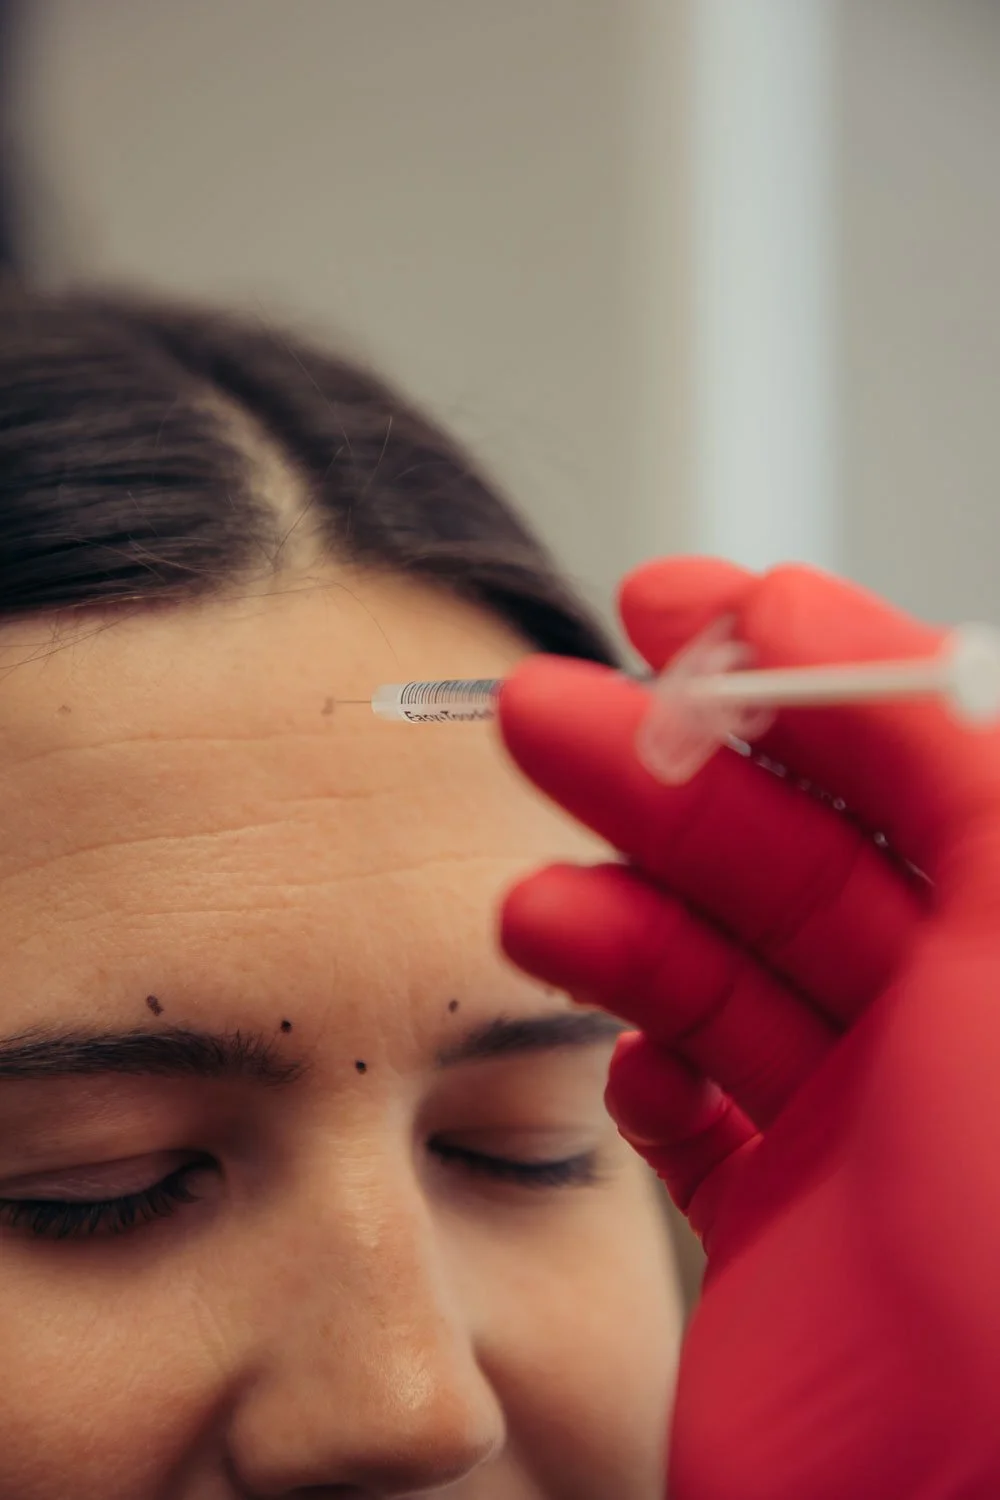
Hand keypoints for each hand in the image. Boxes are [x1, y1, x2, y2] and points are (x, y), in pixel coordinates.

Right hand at [498, 558, 999, 1499]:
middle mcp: (953, 1025)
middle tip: (539, 709)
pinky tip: (613, 1041)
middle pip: (788, 851)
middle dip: (659, 772)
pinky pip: (690, 1104)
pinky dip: (637, 1056)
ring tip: (530, 896)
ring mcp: (865, 1125)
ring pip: (718, 968)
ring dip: (618, 916)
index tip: (671, 609)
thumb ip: (962, 771)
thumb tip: (826, 614)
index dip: (790, 665)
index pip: (906, 755)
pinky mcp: (779, 1224)